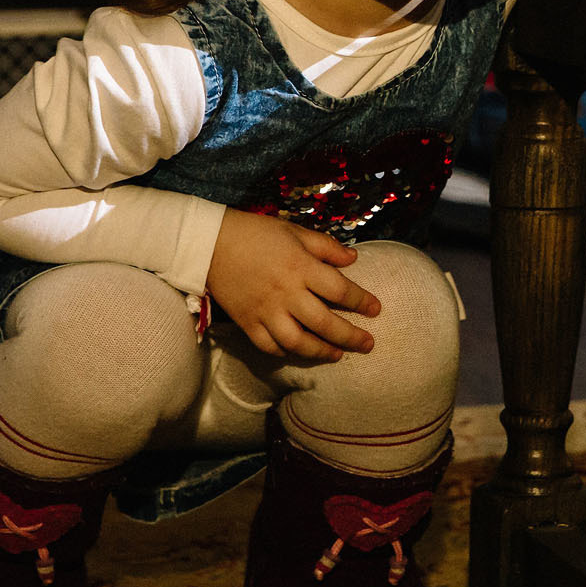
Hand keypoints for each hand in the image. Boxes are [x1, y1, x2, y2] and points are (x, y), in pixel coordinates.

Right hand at [204, 209, 382, 360]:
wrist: (209, 243)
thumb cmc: (256, 233)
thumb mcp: (294, 231)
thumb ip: (326, 247)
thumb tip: (354, 258)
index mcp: (300, 267)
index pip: (339, 289)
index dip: (361, 301)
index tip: (376, 309)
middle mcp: (286, 293)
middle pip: (324, 322)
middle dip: (350, 337)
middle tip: (368, 344)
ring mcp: (265, 311)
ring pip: (297, 341)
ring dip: (320, 351)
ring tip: (336, 355)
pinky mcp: (246, 322)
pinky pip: (269, 345)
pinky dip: (285, 352)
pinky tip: (298, 351)